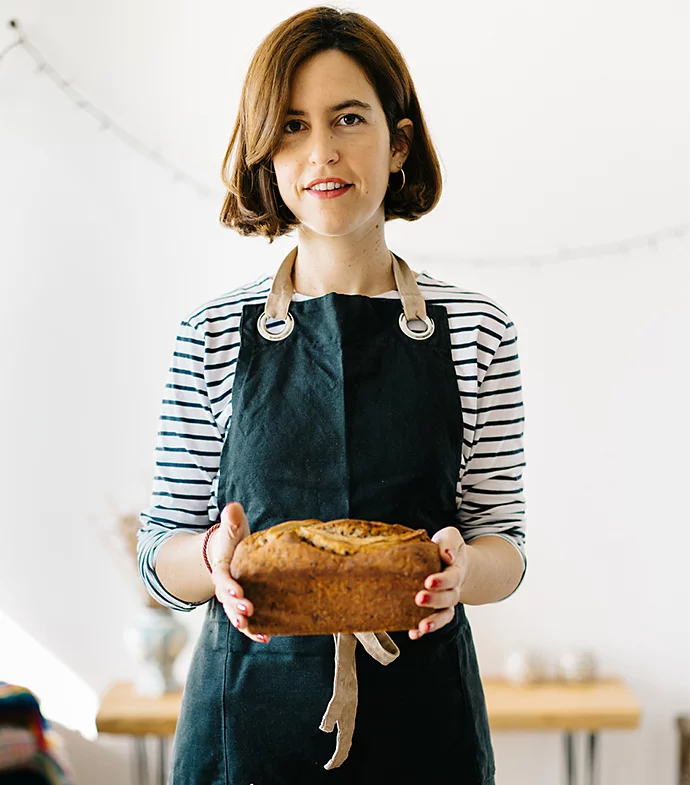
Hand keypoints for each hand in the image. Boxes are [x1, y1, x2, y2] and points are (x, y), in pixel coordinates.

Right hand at [208, 502, 270, 643]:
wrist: (232, 554)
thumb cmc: (233, 540)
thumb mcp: (232, 527)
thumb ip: (231, 519)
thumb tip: (232, 507)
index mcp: (222, 568)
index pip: (223, 578)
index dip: (228, 586)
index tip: (238, 591)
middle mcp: (226, 587)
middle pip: (228, 600)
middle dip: (236, 607)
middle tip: (247, 610)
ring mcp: (234, 599)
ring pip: (236, 614)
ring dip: (245, 624)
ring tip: (257, 631)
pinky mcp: (246, 606)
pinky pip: (249, 621)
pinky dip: (255, 631)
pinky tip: (267, 637)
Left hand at [409, 526, 467, 639]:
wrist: (455, 563)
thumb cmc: (447, 548)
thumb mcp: (450, 537)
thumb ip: (448, 543)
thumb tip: (446, 555)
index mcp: (456, 571)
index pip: (452, 577)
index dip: (442, 581)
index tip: (428, 581)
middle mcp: (453, 590)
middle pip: (448, 599)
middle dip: (434, 600)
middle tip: (419, 598)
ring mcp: (445, 604)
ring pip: (444, 616)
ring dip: (433, 622)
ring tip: (421, 627)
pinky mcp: (434, 611)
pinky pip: (432, 624)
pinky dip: (423, 631)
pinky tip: (413, 634)